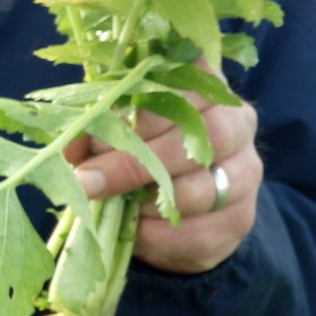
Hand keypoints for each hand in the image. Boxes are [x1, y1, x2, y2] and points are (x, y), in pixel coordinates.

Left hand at [65, 85, 262, 274]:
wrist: (176, 216)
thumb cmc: (142, 156)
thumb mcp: (118, 134)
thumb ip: (97, 130)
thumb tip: (69, 145)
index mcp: (203, 86)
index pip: (182, 81)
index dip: (138, 106)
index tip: (97, 124)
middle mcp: (236, 121)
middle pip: (198, 134)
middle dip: (135, 161)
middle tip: (89, 179)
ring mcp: (245, 170)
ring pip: (204, 186)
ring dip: (149, 201)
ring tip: (115, 206)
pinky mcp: (241, 217)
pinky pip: (202, 229)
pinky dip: (161, 234)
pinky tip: (136, 231)